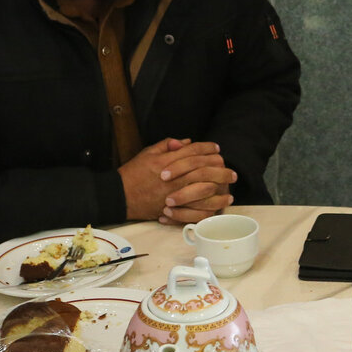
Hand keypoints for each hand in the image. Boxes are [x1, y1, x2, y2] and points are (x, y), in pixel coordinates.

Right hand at [119, 138, 235, 223]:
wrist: (119, 195)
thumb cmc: (133, 173)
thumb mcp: (148, 153)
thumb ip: (167, 146)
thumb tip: (186, 142)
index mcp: (167, 161)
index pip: (194, 151)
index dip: (208, 149)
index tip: (217, 150)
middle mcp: (173, 176)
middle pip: (204, 170)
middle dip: (221, 170)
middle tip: (232, 173)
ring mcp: (174, 194)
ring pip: (204, 190)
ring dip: (220, 189)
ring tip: (230, 190)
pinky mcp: (173, 209)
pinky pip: (196, 209)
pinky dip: (210, 207)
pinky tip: (219, 206)